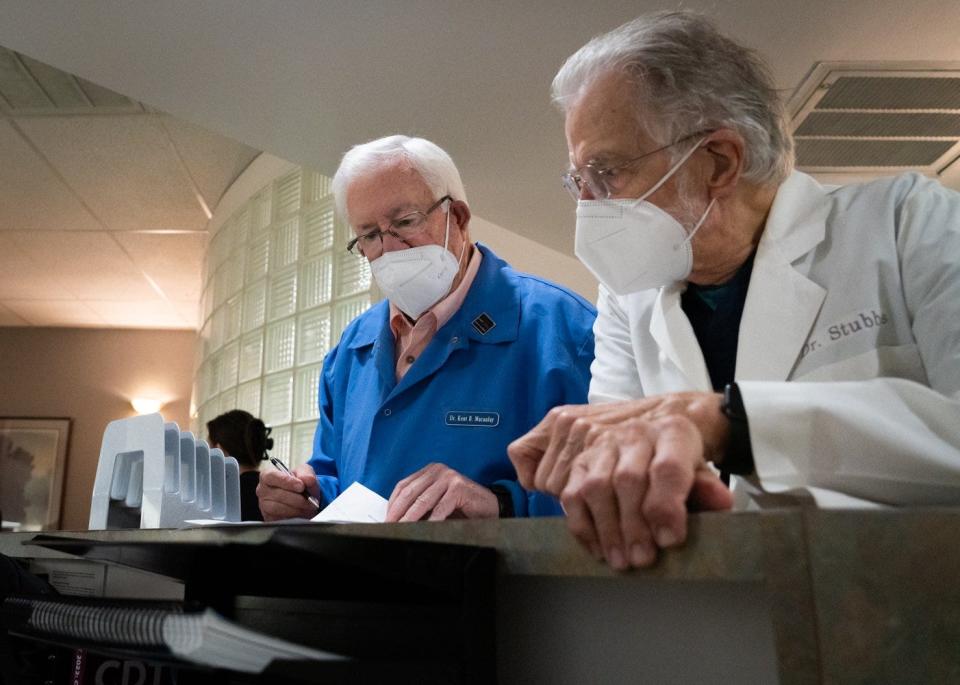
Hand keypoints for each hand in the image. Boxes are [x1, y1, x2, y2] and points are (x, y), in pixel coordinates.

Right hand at [257, 463, 320, 520]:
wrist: (302, 496)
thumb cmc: (298, 482)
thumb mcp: (304, 472)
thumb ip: (306, 473)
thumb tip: (307, 479)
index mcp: (268, 475)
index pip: (271, 476)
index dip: (286, 481)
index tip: (301, 486)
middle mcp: (263, 490)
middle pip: (277, 494)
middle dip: (296, 498)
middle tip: (309, 500)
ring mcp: (264, 505)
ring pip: (277, 508)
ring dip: (296, 509)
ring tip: (307, 507)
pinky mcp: (268, 518)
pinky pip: (279, 519)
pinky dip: (293, 516)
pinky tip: (301, 512)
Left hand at [385, 463, 499, 521]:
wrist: (489, 507)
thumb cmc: (461, 506)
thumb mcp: (436, 502)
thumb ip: (420, 504)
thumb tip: (396, 518)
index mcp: (430, 471)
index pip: (403, 485)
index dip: (392, 503)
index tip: (386, 518)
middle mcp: (438, 470)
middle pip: (410, 492)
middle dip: (398, 512)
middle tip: (390, 526)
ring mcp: (449, 477)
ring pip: (423, 500)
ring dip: (410, 518)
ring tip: (402, 529)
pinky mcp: (459, 487)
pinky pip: (440, 507)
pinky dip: (431, 521)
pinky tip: (425, 530)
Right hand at [507, 393, 733, 568]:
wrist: (657, 419)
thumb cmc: (679, 454)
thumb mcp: (701, 468)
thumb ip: (706, 487)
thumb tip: (720, 502)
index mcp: (671, 431)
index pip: (668, 468)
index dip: (667, 507)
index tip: (670, 540)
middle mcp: (632, 431)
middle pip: (628, 480)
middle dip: (633, 527)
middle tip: (642, 559)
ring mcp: (597, 438)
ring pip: (592, 486)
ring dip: (605, 530)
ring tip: (619, 560)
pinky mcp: (574, 449)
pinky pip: (564, 488)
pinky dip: (578, 522)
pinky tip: (595, 546)